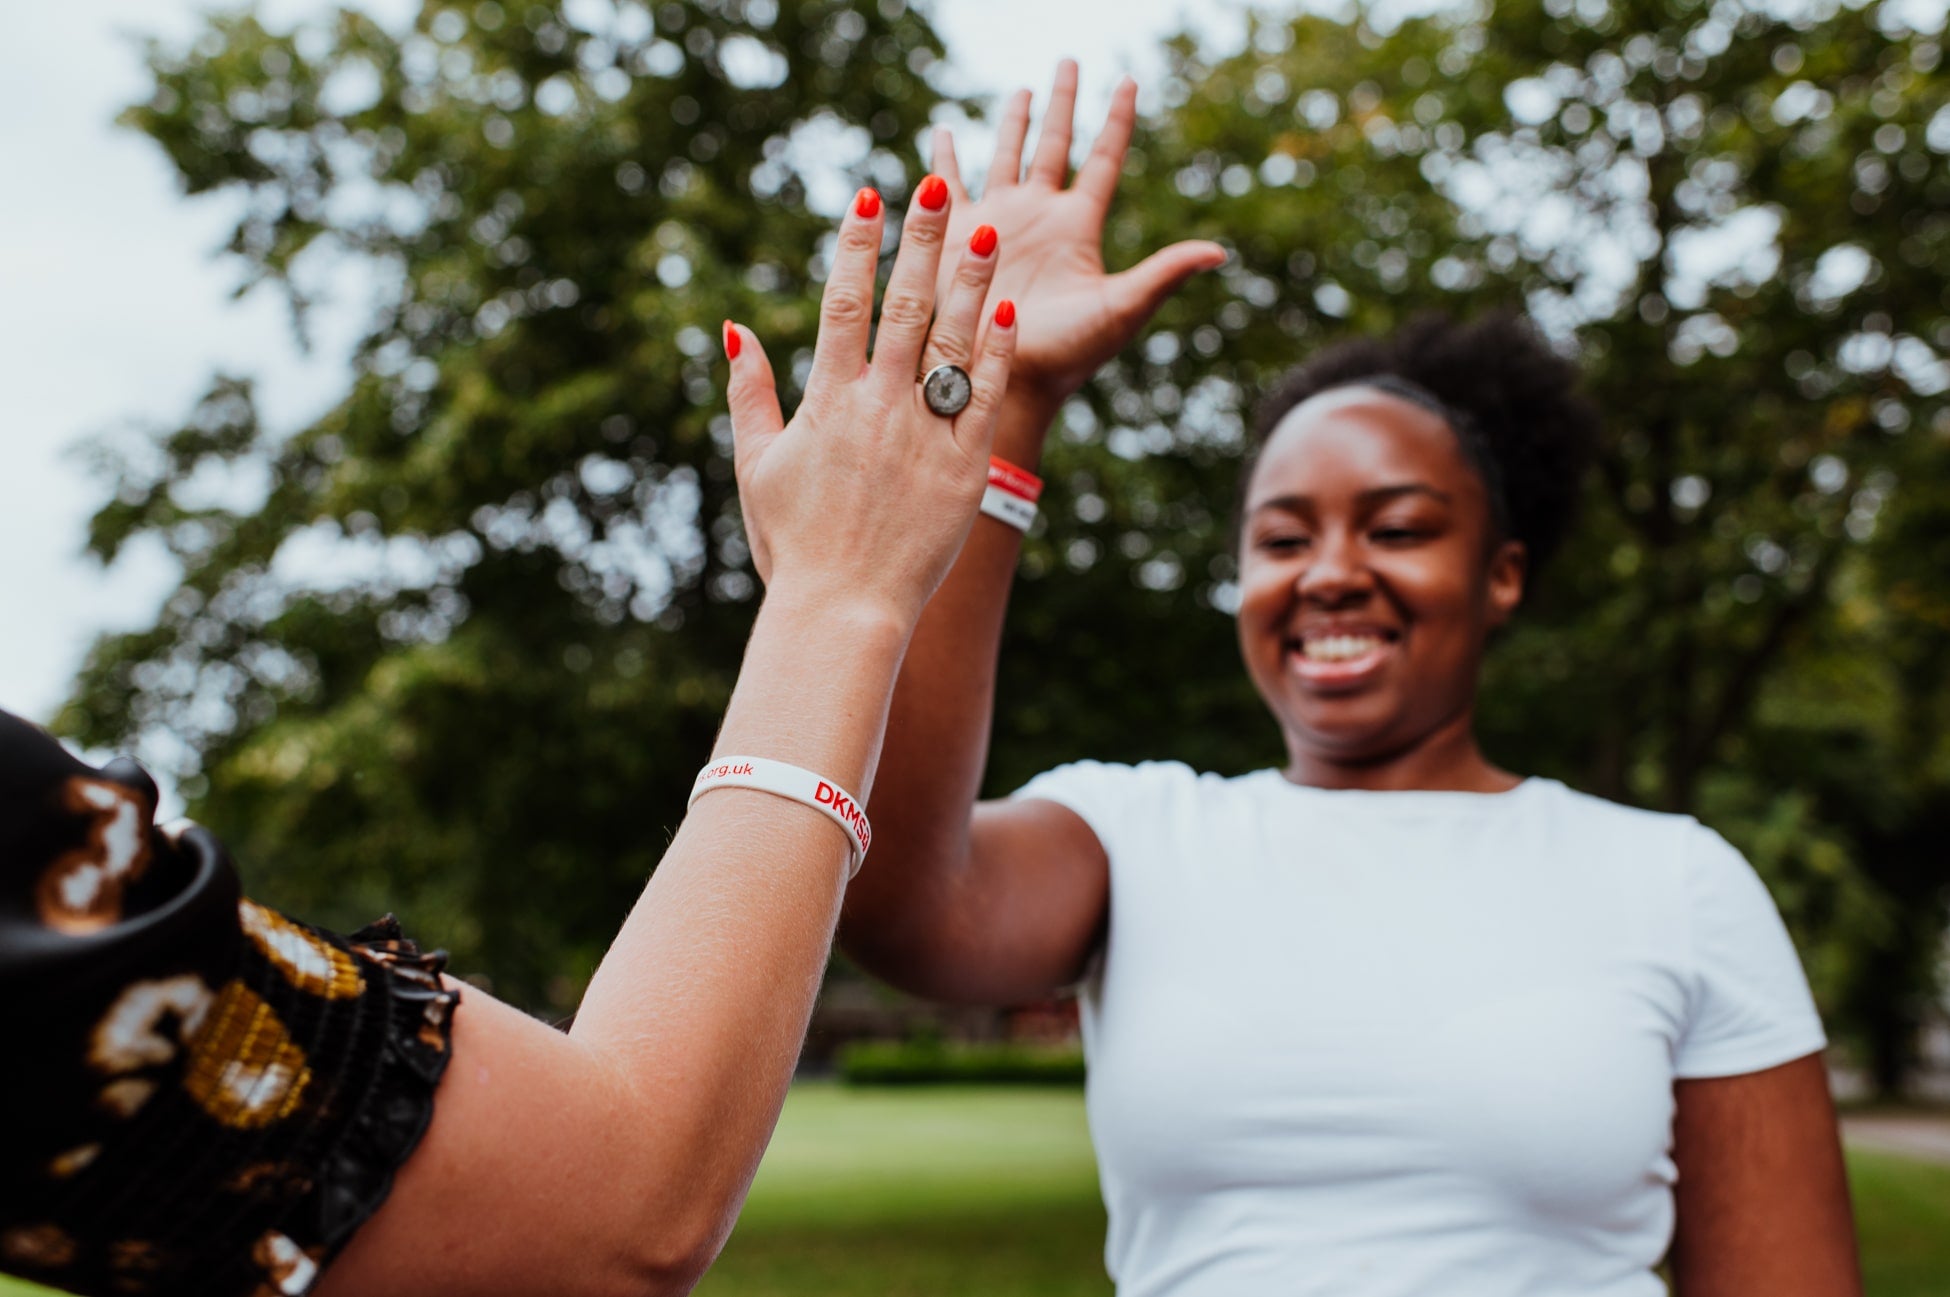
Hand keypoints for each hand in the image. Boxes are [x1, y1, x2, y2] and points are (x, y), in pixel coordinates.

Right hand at [724, 181, 1016, 622]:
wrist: (844, 611)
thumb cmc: (793, 544)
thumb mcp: (756, 465)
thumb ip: (749, 393)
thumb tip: (734, 328)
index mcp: (828, 403)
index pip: (843, 305)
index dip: (856, 248)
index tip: (868, 200)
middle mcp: (879, 408)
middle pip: (903, 306)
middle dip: (920, 241)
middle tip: (936, 186)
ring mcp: (925, 435)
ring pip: (950, 341)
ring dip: (968, 281)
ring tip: (985, 231)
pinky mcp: (964, 466)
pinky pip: (985, 395)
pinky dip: (995, 349)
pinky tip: (1006, 307)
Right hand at [930, 61, 1227, 410]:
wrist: (1003, 380)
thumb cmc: (1066, 354)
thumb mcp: (1120, 309)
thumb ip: (1163, 273)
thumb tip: (1221, 251)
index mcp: (1078, 227)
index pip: (1102, 159)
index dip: (1116, 120)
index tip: (1128, 80)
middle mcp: (1040, 218)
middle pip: (1056, 144)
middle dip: (1063, 103)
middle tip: (1070, 61)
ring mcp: (998, 223)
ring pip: (1007, 155)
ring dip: (1014, 122)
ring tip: (1023, 90)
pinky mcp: (955, 237)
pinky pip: (950, 186)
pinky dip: (945, 158)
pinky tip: (943, 133)